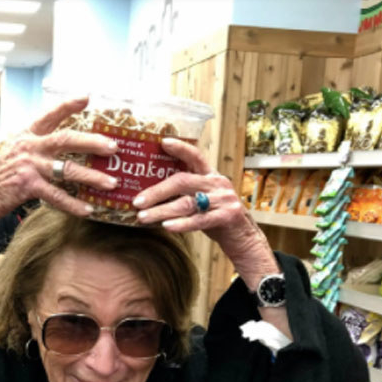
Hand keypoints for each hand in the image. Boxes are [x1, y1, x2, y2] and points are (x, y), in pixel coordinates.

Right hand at [0, 97, 120, 238]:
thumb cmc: (1, 174)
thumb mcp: (15, 152)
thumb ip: (36, 146)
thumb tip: (62, 147)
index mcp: (27, 135)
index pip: (50, 115)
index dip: (68, 105)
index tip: (86, 97)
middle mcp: (29, 147)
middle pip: (66, 139)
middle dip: (93, 142)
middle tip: (114, 147)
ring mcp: (29, 166)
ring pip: (68, 170)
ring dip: (92, 177)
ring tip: (111, 183)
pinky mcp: (28, 187)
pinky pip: (57, 196)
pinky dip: (74, 205)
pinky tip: (88, 210)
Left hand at [132, 138, 278, 290]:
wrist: (244, 240)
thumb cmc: (217, 220)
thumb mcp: (203, 201)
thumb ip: (185, 195)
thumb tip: (151, 196)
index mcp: (211, 176)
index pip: (195, 156)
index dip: (180, 147)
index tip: (162, 142)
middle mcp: (218, 183)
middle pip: (182, 181)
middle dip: (157, 191)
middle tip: (137, 202)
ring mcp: (224, 199)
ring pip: (187, 203)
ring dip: (162, 211)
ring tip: (143, 218)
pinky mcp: (227, 216)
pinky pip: (199, 220)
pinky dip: (182, 224)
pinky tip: (167, 227)